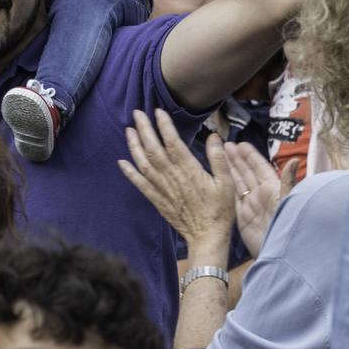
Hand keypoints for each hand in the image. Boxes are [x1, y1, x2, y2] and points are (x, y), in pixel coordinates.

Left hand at [118, 108, 234, 244]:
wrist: (207, 236)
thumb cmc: (220, 209)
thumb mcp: (227, 182)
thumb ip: (218, 158)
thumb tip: (213, 136)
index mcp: (189, 169)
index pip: (172, 142)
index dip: (164, 125)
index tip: (157, 111)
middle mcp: (171, 176)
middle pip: (153, 148)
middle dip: (144, 129)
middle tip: (137, 113)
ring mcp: (161, 188)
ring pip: (143, 163)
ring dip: (134, 145)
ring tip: (128, 130)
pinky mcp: (156, 199)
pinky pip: (139, 183)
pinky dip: (129, 172)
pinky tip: (121, 162)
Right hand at [227, 145, 299, 256]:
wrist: (279, 255)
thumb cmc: (286, 227)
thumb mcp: (288, 202)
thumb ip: (288, 182)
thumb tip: (293, 161)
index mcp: (273, 189)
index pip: (260, 168)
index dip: (250, 156)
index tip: (240, 144)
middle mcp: (261, 195)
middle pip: (247, 172)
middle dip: (237, 159)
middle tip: (225, 145)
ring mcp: (251, 206)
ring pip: (238, 183)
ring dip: (230, 169)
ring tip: (220, 156)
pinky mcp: (242, 217)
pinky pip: (232, 198)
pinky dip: (226, 186)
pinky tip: (219, 177)